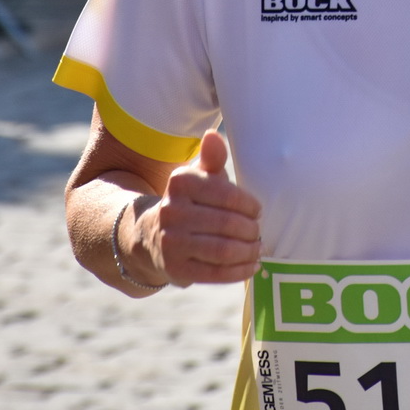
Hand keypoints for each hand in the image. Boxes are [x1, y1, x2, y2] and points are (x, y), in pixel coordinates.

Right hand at [131, 131, 262, 285]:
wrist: (151, 235)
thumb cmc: (191, 202)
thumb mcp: (199, 177)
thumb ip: (212, 158)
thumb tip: (213, 136)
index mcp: (180, 183)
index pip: (226, 194)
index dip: (249, 205)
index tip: (257, 211)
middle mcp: (171, 211)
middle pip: (226, 224)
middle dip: (251, 230)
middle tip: (258, 232)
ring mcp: (171, 242)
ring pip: (223, 250)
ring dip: (248, 251)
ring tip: (257, 249)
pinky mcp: (176, 269)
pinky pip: (215, 274)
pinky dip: (239, 272)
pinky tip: (250, 266)